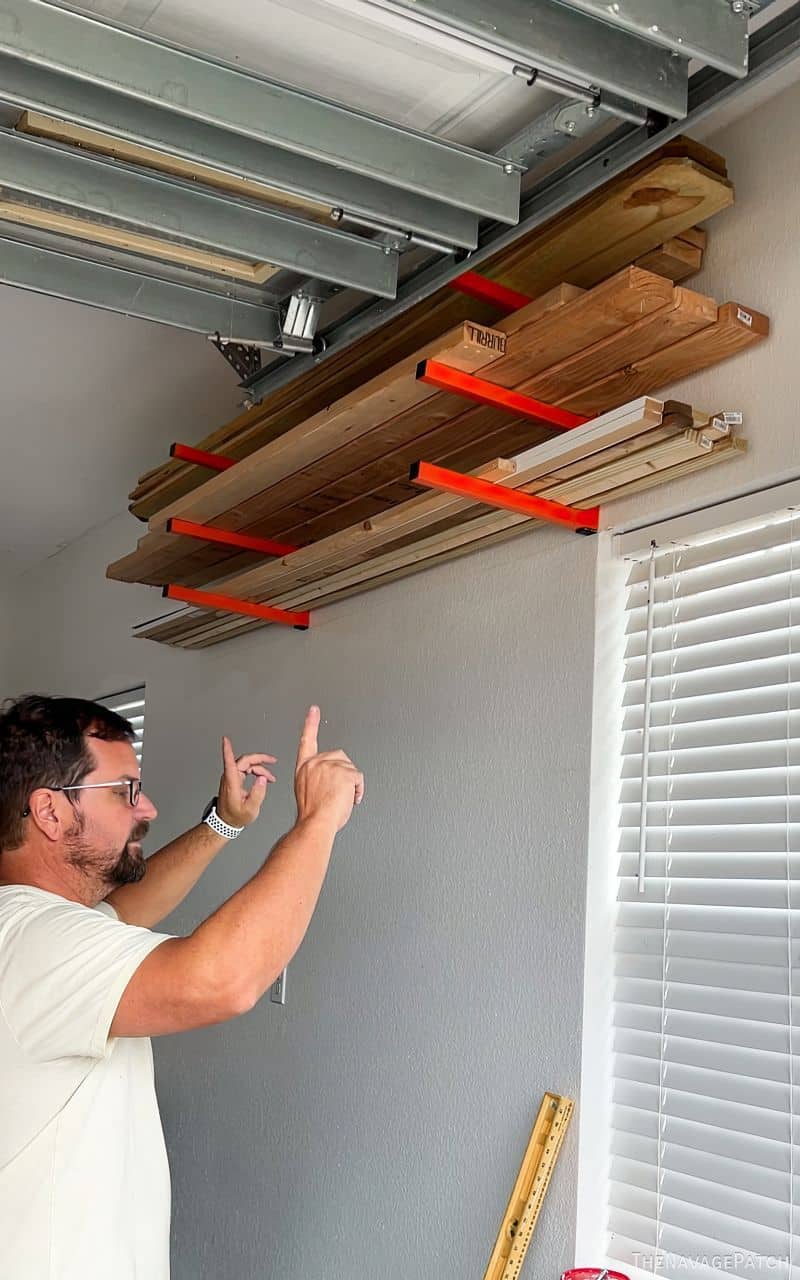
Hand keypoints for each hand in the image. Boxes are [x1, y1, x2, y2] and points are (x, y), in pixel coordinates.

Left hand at [217, 737, 276, 827]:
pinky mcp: (233, 780)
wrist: (227, 822)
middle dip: (260, 759)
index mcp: (232, 782)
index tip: (225, 740)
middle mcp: (230, 778)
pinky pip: (246, 770)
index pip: (229, 762)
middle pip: (245, 761)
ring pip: (247, 765)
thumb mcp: (251, 809)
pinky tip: (263, 778)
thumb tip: (262, 779)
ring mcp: (231, 778)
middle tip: (272, 760)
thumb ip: (258, 793)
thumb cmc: (236, 816)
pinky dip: (256, 772)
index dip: (227, 750)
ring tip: (271, 778)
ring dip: (260, 768)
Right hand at [294, 706, 363, 833]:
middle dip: (343, 773)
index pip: (307, 740)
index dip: (311, 723)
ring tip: (340, 799)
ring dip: (351, 784)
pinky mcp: (344, 772)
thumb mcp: (306, 791)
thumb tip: (330, 781)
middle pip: (340, 757)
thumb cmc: (312, 814)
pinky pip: (358, 778)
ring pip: (351, 768)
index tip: (314, 710)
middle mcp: (315, 763)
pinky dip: (358, 790)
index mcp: (304, 767)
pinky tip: (350, 799)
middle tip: (337, 793)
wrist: (315, 823)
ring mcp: (330, 766)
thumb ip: (316, 778)